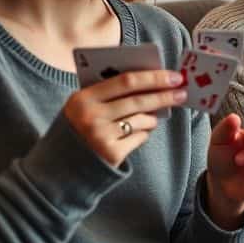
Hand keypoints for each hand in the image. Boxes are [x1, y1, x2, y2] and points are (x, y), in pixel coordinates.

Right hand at [63, 70, 185, 166]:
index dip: (153, 77)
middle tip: (183, 92)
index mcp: (84, 98)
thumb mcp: (84, 106)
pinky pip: (139, 137)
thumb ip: (109, 93)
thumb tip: (151, 81)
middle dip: (165, 95)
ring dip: (153, 117)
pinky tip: (136, 133)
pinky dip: (143, 133)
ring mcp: (101, 137)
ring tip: (151, 117)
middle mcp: (91, 117)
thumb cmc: (78, 128)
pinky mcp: (112, 154)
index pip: (126, 81)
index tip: (175, 76)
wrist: (61, 166)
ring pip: (142, 120)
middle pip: (139, 100)